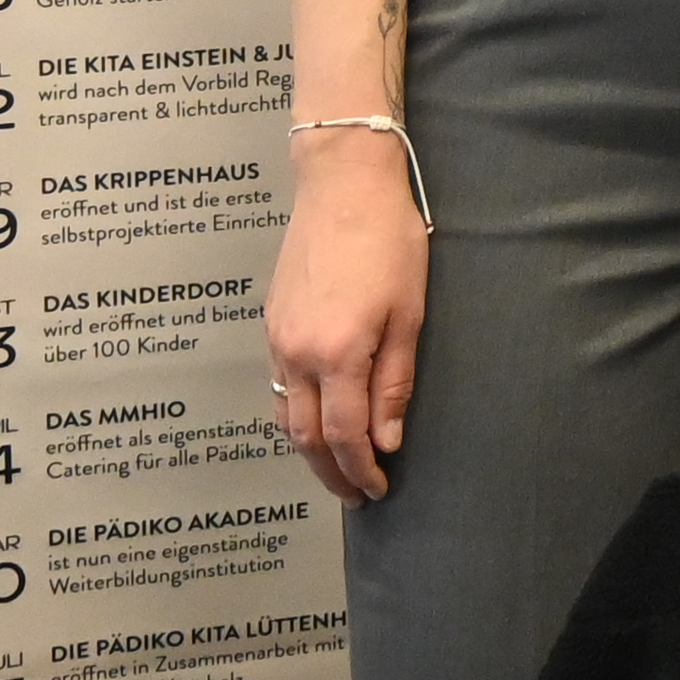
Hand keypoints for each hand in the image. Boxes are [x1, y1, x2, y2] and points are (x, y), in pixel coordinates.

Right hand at [264, 138, 431, 501]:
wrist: (343, 183)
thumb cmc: (388, 241)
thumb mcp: (408, 314)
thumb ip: (395, 381)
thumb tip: (386, 440)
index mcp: (336, 354)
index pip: (344, 436)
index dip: (360, 470)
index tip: (378, 490)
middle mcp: (296, 354)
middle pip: (304, 437)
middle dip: (330, 473)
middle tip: (355, 495)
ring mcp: (277, 338)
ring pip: (284, 415)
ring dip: (308, 449)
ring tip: (337, 468)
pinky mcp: (271, 322)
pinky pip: (277, 386)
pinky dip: (295, 415)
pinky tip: (317, 418)